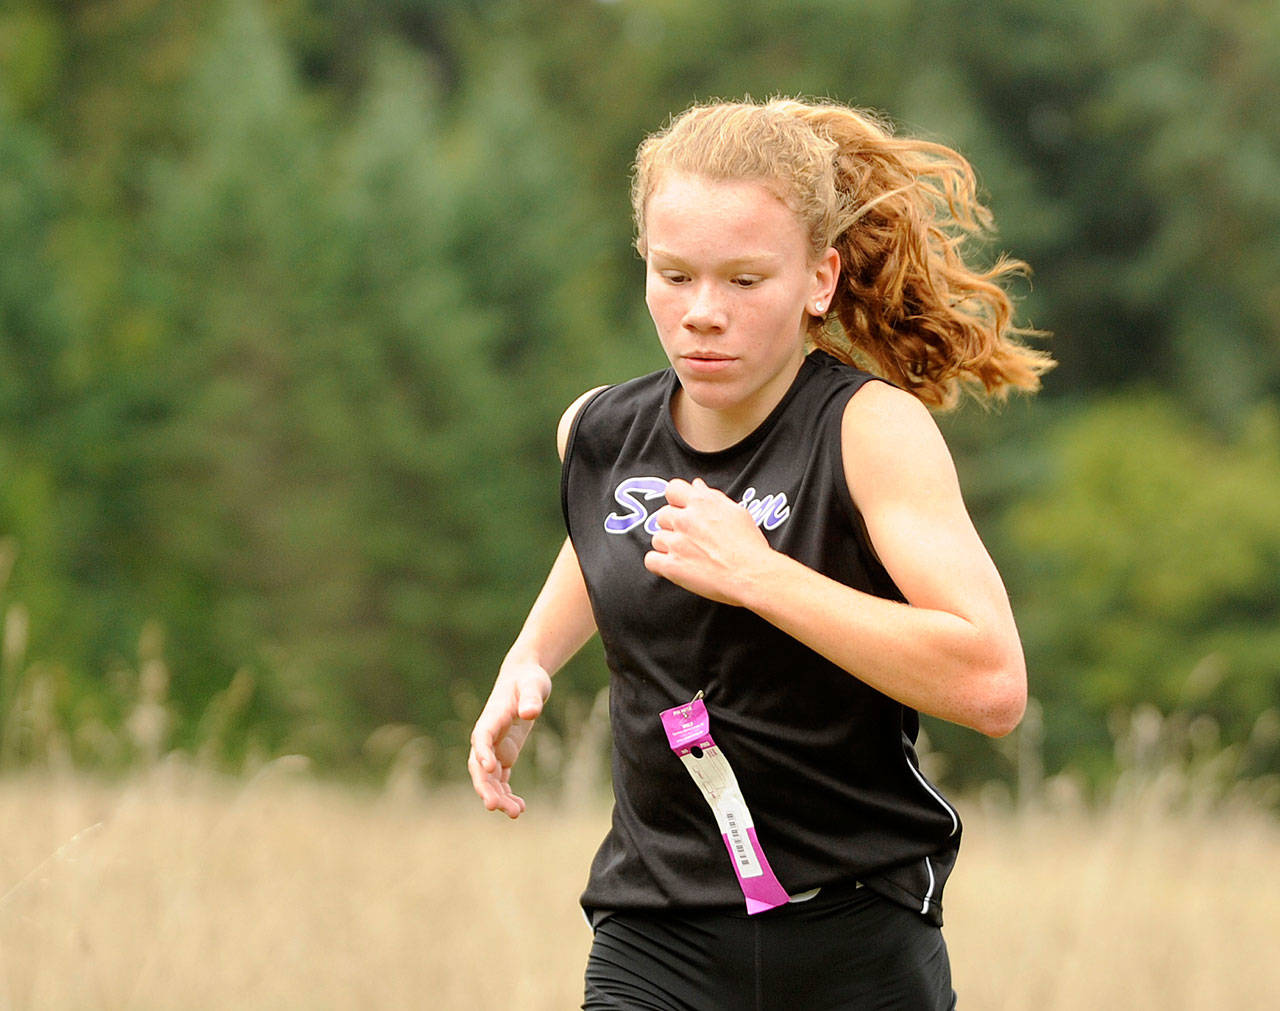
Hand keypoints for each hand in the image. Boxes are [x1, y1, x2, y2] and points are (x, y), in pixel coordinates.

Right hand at [467, 662, 551, 817]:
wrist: (525, 679)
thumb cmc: (528, 679)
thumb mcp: (533, 684)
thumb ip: (531, 697)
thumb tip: (530, 713)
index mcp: (491, 718)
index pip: (481, 738)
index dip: (483, 753)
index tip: (490, 768)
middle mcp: (487, 737)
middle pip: (479, 766)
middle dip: (485, 786)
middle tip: (494, 806)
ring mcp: (494, 748)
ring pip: (489, 778)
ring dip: (498, 796)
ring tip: (515, 813)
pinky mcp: (504, 755)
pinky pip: (501, 779)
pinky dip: (507, 794)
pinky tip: (520, 808)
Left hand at [644, 478, 774, 604]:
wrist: (751, 574)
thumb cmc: (749, 545)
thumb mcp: (736, 512)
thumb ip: (712, 497)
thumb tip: (696, 485)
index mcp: (701, 503)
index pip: (672, 489)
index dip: (676, 500)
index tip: (683, 509)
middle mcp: (685, 519)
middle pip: (662, 515)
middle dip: (672, 525)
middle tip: (689, 537)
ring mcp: (676, 543)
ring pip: (657, 538)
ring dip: (667, 546)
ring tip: (686, 555)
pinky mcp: (672, 566)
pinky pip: (650, 560)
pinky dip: (659, 564)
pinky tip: (673, 567)